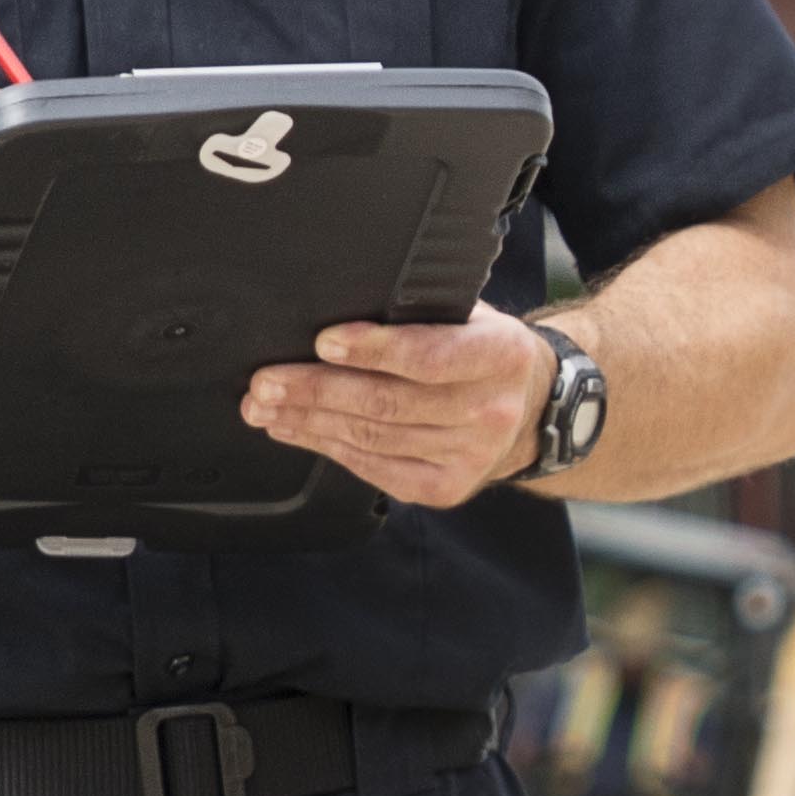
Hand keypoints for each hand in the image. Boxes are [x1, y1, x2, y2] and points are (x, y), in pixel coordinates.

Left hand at [240, 300, 556, 509]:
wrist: (529, 408)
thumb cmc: (483, 351)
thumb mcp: (471, 315)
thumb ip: (420, 314)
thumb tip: (336, 308)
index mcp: (501, 355)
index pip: (430, 356)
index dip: (374, 350)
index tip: (324, 342)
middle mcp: (490, 411)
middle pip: (389, 403)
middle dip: (317, 391)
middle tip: (267, 382)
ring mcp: (469, 456)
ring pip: (373, 438)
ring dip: (309, 422)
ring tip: (265, 407)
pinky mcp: (446, 488)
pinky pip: (375, 468)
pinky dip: (328, 448)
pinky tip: (296, 431)